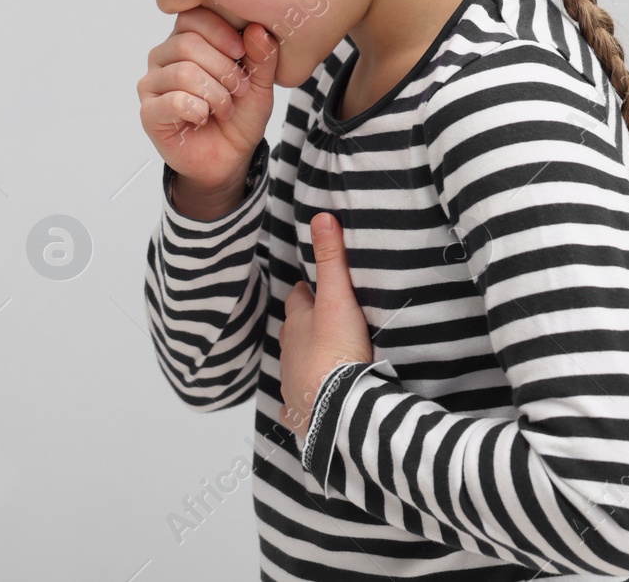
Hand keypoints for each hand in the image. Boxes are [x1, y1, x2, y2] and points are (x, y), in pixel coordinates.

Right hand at [138, 7, 278, 192]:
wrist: (229, 157)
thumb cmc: (240, 114)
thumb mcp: (260, 83)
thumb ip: (262, 56)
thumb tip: (257, 29)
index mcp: (188, 38)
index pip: (193, 15)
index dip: (220, 32)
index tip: (241, 53)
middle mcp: (165, 56)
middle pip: (187, 43)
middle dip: (222, 68)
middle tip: (239, 89)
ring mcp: (153, 83)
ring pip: (182, 72)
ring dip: (214, 94)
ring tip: (226, 109)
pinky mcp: (149, 112)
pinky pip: (171, 101)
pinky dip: (197, 110)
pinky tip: (204, 118)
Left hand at [277, 212, 373, 435]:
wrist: (336, 410)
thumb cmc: (337, 352)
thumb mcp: (339, 300)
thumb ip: (332, 260)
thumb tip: (321, 217)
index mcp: (297, 323)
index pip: (299, 299)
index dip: (309, 291)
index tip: (318, 287)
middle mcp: (289, 352)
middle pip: (294, 331)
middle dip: (305, 324)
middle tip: (323, 319)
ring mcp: (292, 384)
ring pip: (294, 364)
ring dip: (305, 359)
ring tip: (322, 357)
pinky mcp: (301, 412)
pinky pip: (296, 405)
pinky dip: (300, 401)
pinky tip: (305, 403)